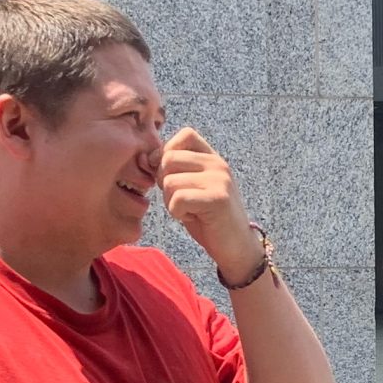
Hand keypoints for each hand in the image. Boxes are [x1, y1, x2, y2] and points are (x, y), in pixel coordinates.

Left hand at [158, 128, 259, 274]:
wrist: (237, 248)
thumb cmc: (209, 219)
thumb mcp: (192, 187)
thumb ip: (174, 170)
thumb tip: (144, 158)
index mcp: (212, 157)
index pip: (185, 134)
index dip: (167, 153)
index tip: (169, 176)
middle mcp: (217, 164)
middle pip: (169, 159)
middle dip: (164, 182)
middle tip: (180, 200)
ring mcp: (219, 180)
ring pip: (170, 181)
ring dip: (171, 202)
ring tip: (189, 211)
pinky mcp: (217, 199)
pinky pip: (178, 200)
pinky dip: (177, 213)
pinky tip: (192, 218)